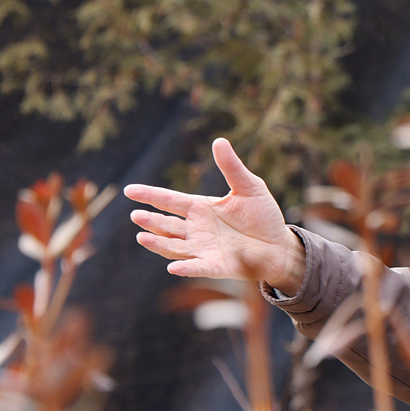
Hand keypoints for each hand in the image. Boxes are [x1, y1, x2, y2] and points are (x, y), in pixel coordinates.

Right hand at [124, 138, 305, 293]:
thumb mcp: (249, 187)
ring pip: (175, 247)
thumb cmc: (263, 215)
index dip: (150, 195)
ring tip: (142, 237)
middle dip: (151, 221)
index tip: (130, 190)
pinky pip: (199, 268)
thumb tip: (219, 141)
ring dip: (159, 244)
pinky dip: (186, 268)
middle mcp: (196, 229)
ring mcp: (204, 249)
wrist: (280, 244)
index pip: (170, 200)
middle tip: (136, 216)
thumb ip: (232, 168)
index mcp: (200, 208)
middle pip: (168, 225)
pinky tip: (173, 269)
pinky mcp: (217, 266)